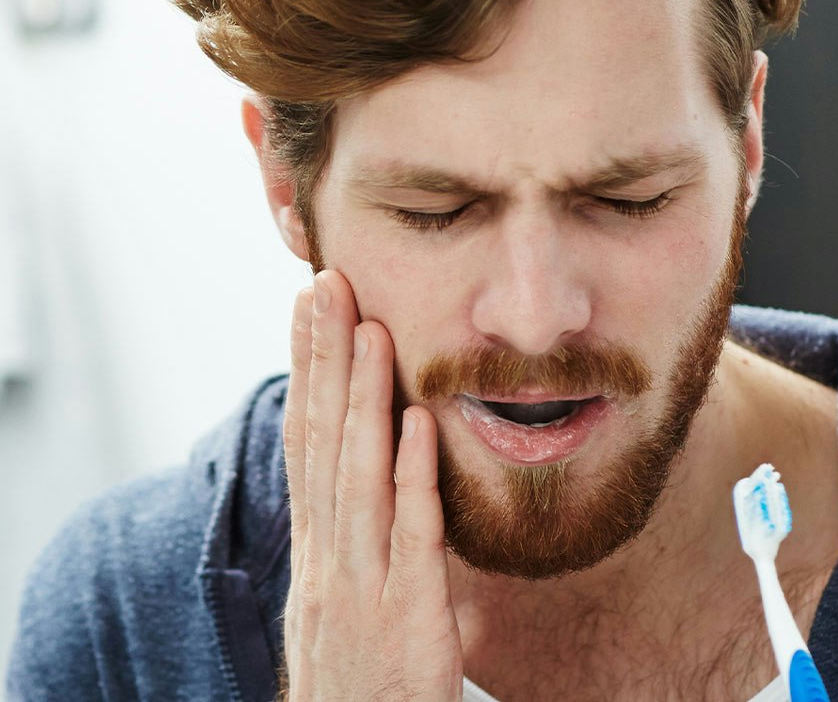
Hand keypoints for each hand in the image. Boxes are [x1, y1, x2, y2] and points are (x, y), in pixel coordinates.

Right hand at [280, 270, 463, 700]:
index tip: (309, 306)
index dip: (306, 368)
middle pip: (323, 440)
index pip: (306, 439)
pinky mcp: (408, 620)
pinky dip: (413, 476)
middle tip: (328, 285)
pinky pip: (413, 537)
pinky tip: (421, 422)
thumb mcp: (343, 593)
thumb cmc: (360, 673)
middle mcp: (328, 556)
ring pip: (358, 476)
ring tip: (371, 330)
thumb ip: (357, 527)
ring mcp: (363, 585)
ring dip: (363, 399)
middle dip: (324, 359)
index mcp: (317, 545)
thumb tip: (378, 459)